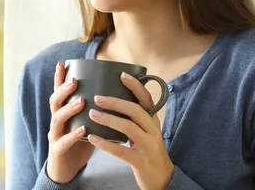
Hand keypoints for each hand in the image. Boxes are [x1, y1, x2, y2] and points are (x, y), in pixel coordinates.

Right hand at [46, 61, 94, 183]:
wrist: (67, 169)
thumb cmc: (79, 143)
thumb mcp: (86, 122)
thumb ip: (94, 109)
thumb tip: (116, 94)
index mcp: (62, 112)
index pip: (59, 92)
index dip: (59, 78)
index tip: (63, 63)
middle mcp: (56, 121)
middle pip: (55, 101)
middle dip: (63, 90)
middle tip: (74, 81)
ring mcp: (55, 135)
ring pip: (57, 118)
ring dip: (69, 109)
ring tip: (81, 101)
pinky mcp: (58, 150)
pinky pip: (63, 141)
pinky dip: (72, 134)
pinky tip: (83, 129)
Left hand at [87, 72, 173, 189]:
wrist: (162, 178)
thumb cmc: (148, 150)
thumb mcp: (146, 131)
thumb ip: (135, 117)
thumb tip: (114, 97)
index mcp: (153, 121)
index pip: (147, 99)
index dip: (135, 86)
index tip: (122, 75)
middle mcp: (153, 131)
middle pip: (136, 110)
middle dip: (115, 102)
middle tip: (97, 98)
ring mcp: (148, 146)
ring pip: (128, 128)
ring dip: (108, 119)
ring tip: (92, 114)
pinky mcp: (141, 162)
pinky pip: (121, 151)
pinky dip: (105, 143)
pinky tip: (93, 138)